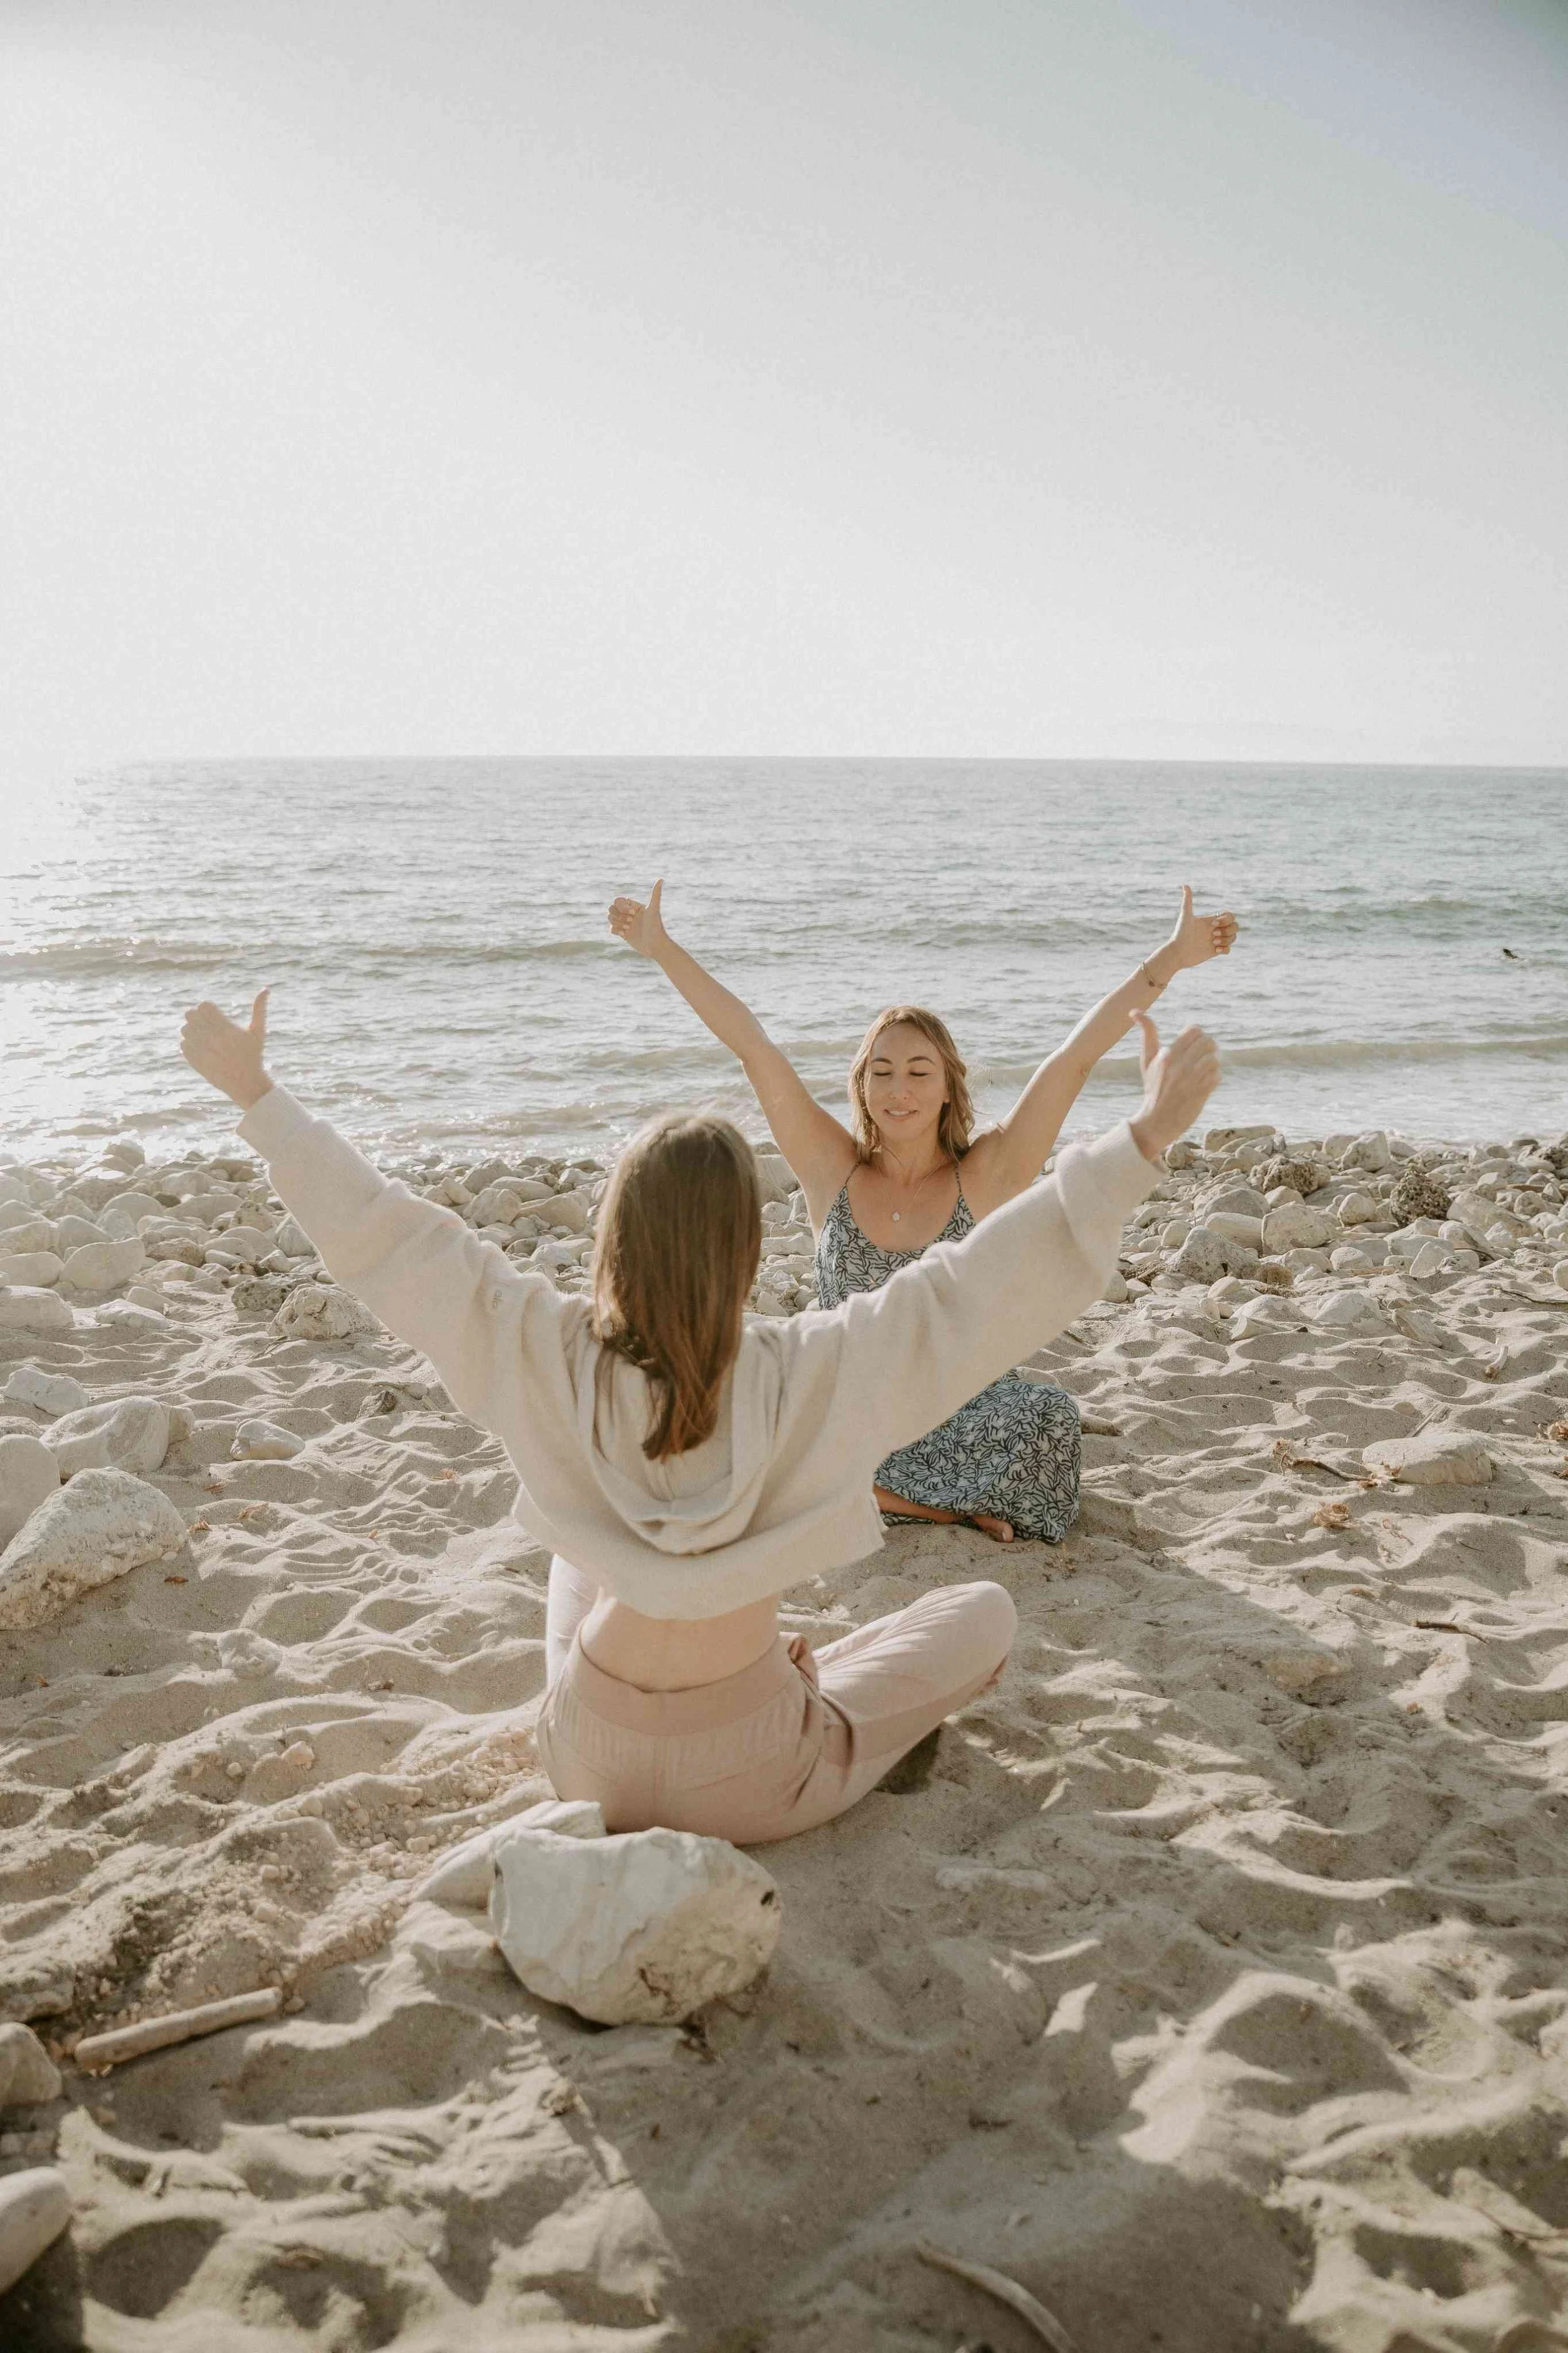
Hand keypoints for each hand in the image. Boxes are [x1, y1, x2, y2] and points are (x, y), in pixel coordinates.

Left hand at [181, 990, 272, 1109]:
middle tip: (206, 1023)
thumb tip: (266, 989)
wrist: (245, 1084)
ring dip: (192, 1030)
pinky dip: (189, 1044)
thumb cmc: (254, 1055)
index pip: (204, 1006)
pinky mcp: (195, 1061)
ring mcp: (202, 1050)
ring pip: (185, 1029)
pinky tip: (201, 1047)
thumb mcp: (258, 1032)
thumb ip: (259, 1009)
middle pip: (191, 1015)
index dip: (206, 1008)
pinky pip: (183, 1045)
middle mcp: (212, 1038)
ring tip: (203, 1035)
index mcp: (226, 1028)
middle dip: (197, 1017)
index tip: (213, 1014)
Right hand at [608, 879, 668, 958]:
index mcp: (635, 906)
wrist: (656, 946)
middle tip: (631, 922)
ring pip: (610, 918)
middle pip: (611, 908)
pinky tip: (625, 935)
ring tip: (629, 929)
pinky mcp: (624, 934)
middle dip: (619, 916)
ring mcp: (625, 924)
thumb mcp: (654, 909)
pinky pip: (611, 929)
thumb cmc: (656, 927)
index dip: (622, 907)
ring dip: (618, 923)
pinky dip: (616, 931)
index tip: (633, 914)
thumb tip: (661, 879)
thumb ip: (656, 894)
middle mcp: (629, 914)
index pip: (618, 900)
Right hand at [1128, 1017, 1219, 1162]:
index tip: (1194, 1044)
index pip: (1194, 1031)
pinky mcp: (1201, 1093)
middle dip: (1209, 1047)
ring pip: (1214, 1058)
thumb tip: (1134, 1011)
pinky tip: (1207, 1082)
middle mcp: (1179, 1066)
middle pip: (1208, 1042)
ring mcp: (1191, 1080)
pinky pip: (1217, 1076)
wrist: (1155, 1122)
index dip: (1198, 1035)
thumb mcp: (1146, 1061)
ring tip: (1206, 1068)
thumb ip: (1147, 1034)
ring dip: (1213, 1062)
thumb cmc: (1152, 1089)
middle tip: (1204, 1055)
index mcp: (1167, 1055)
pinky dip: (1215, 1077)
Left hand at [1166, 883, 1237, 969]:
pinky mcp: (1215, 951)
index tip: (1212, 924)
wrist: (1176, 952)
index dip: (1226, 919)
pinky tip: (1215, 950)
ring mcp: (1216, 940)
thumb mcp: (1185, 916)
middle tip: (1213, 935)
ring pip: (1233, 937)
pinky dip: (1225, 949)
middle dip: (1228, 930)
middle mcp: (1215, 929)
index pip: (1229, 916)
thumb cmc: (1180, 933)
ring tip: (1213, 943)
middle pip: (1235, 926)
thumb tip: (1184, 885)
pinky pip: (1229, 949)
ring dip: (1227, 939)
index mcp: (1211, 920)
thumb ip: (1187, 900)